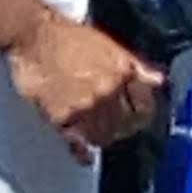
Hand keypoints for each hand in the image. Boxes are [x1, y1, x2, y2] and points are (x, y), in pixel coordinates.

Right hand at [6, 10, 162, 158]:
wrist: (34, 36)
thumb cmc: (68, 37)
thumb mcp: (110, 46)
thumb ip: (135, 66)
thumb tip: (157, 81)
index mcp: (122, 73)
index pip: (144, 107)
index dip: (142, 114)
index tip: (136, 117)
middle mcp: (106, 92)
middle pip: (123, 126)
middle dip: (121, 128)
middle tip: (114, 127)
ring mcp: (84, 107)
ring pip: (102, 137)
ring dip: (101, 137)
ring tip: (96, 133)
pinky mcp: (61, 118)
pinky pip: (77, 143)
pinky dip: (81, 152)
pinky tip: (84, 156)